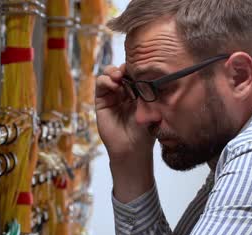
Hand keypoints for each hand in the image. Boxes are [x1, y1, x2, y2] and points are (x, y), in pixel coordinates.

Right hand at [95, 64, 155, 202]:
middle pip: (121, 70)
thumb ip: (148, 92)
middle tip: (128, 71)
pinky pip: (100, 84)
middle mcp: (124, 92)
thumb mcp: (151, 109)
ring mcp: (112, 95)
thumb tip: (150, 73)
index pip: (134, 72)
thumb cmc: (145, 132)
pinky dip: (105, 80)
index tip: (140, 68)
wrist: (132, 149)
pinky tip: (114, 85)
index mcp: (138, 92)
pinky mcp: (101, 101)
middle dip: (124, 67)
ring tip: (119, 77)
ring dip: (113, 72)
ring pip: (109, 74)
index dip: (135, 67)